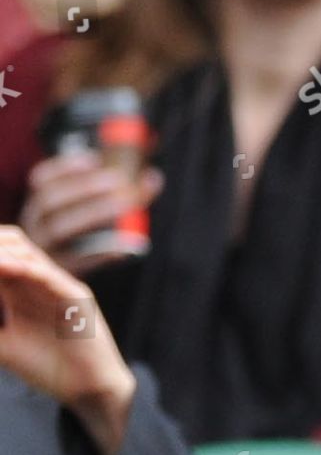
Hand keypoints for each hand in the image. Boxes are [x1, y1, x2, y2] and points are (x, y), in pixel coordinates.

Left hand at [0, 225, 136, 454]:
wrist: (87, 389)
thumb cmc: (48, 369)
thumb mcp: (2, 346)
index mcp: (18, 290)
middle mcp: (36, 282)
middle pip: (8, 243)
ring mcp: (56, 286)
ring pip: (24, 251)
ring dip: (1, 252)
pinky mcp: (76, 297)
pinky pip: (48, 275)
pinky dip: (25, 269)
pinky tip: (6, 269)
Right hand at [18, 150, 162, 275]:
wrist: (59, 296)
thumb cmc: (78, 252)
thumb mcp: (80, 223)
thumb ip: (105, 202)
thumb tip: (151, 178)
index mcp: (38, 211)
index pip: (41, 182)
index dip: (65, 168)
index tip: (95, 159)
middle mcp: (35, 228)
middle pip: (51, 201)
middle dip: (84, 187)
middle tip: (118, 180)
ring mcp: (45, 251)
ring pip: (63, 227)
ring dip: (94, 212)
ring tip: (126, 203)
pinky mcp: (61, 274)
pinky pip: (81, 261)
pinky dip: (105, 252)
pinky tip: (130, 247)